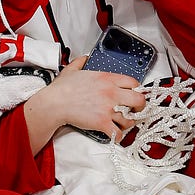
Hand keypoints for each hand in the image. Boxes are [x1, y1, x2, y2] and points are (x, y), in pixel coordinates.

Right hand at [22, 55, 146, 148]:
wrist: (54, 103)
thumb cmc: (62, 89)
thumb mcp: (72, 69)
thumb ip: (81, 62)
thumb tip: (84, 58)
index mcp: (107, 78)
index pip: (133, 82)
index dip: (136, 90)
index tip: (134, 94)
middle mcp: (111, 92)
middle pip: (139, 100)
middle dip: (140, 107)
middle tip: (135, 110)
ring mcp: (108, 109)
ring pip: (129, 120)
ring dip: (127, 123)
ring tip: (123, 124)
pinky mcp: (102, 122)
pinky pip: (117, 133)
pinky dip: (118, 136)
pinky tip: (114, 134)